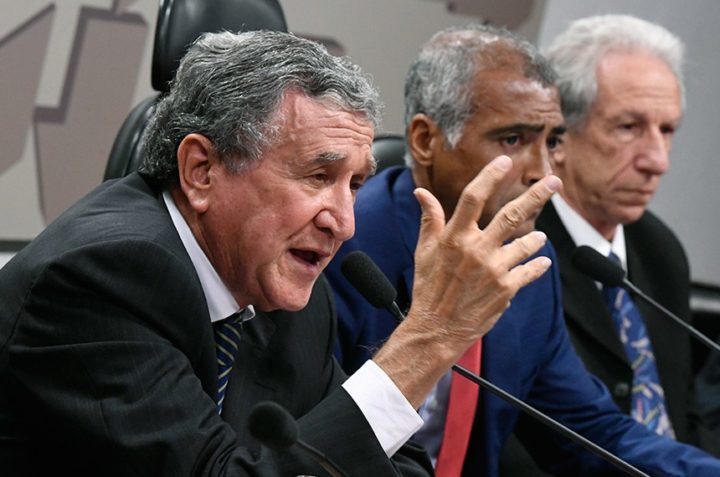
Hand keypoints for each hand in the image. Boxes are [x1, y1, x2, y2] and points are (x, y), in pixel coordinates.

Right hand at [374, 155, 560, 406]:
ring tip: (537, 237)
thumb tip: (421, 193)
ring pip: (526, 243)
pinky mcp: (506, 289)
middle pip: (512, 215)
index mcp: (454, 237)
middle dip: (536, 195)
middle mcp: (476, 249)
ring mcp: (494, 269)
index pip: (474, 197)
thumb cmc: (429, 287)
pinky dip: (537, 264)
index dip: (490, 176)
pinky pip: (530, 270)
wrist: (437, 329)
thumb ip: (429, 219)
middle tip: (554, 181)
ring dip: (534, 238)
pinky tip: (541, 261)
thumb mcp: (424, 251)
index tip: (504, 161)